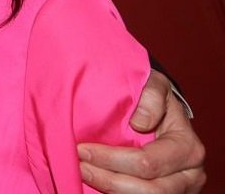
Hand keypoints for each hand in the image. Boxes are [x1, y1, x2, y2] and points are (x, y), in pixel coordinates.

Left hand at [78, 71, 205, 192]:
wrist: (162, 112)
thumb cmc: (154, 98)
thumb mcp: (155, 85)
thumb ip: (151, 95)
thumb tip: (140, 122)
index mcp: (187, 148)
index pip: (147, 162)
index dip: (111, 159)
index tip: (81, 149)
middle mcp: (189, 175)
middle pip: (148, 190)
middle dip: (108, 180)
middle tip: (79, 166)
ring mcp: (180, 189)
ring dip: (110, 189)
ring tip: (84, 173)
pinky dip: (116, 192)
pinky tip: (97, 180)